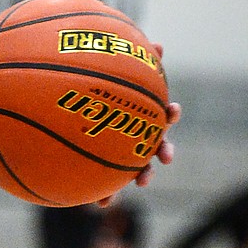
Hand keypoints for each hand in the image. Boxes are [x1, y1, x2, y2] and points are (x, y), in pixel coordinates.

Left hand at [99, 49, 178, 203]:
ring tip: (141, 182)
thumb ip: (134, 62)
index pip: (161, 113)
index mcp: (143, 116)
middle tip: (165, 156)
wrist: (75, 119)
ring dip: (143, 175)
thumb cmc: (99, 96)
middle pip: (157, 144)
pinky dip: (107, 195)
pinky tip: (101, 204)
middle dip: (163, 150)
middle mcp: (139, 136)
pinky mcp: (107, 171)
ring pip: (138, 168)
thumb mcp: (114, 79)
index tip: (172, 110)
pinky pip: (108, 185)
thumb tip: (158, 43)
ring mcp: (125, 155)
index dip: (169, 112)